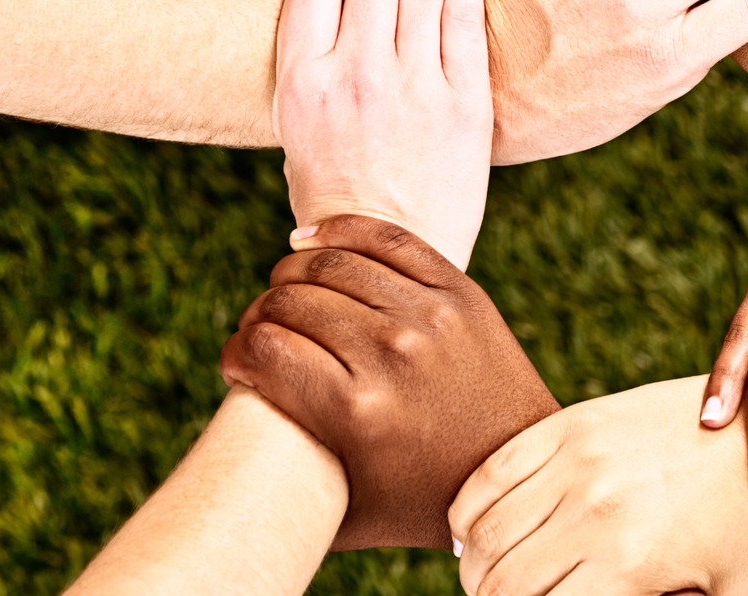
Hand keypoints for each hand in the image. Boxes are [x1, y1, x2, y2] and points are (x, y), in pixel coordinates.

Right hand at [220, 215, 559, 551]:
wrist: (517, 471)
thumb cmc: (421, 501)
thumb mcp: (345, 515)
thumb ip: (285, 490)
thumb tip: (231, 460)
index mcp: (356, 411)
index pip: (261, 350)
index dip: (235, 355)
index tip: (237, 366)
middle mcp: (391, 354)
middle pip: (289, 302)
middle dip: (259, 318)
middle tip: (262, 335)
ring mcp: (429, 315)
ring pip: (331, 264)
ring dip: (292, 274)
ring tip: (287, 294)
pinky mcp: (458, 290)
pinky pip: (387, 239)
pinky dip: (340, 232)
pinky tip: (311, 243)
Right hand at [274, 0, 490, 267]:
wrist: (391, 256)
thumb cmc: (339, 192)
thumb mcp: (297, 127)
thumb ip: (313, 64)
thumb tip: (339, 1)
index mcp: (303, 81)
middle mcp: (356, 75)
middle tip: (392, 15)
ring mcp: (414, 86)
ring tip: (425, 16)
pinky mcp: (466, 100)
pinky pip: (466, 8)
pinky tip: (455, 7)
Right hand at [449, 377, 747, 595]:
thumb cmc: (739, 535)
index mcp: (631, 566)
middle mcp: (597, 511)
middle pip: (498, 579)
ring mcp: (580, 460)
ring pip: (483, 530)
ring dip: (475, 565)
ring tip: (489, 577)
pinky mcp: (573, 422)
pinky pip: (490, 473)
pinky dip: (468, 512)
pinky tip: (477, 534)